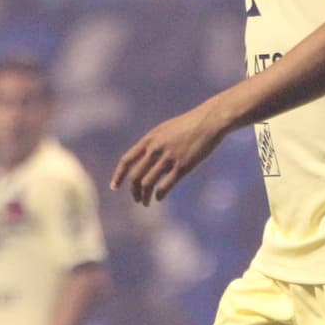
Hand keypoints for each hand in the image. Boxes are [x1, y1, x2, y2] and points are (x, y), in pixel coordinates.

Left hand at [110, 104, 225, 204]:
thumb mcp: (167, 130)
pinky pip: (165, 185)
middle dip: (134, 191)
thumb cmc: (190, 124)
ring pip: (148, 183)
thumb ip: (155, 144)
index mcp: (150, 139)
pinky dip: (159, 195)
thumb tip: (148, 161)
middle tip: (137, 200)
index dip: (118, 175)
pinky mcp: (182, 166)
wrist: (210, 121)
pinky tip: (159, 198)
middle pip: (136, 176)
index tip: (115, 187)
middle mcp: (156, 149)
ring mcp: (168, 158)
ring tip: (147, 203)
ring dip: (145, 196)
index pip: (126, 160)